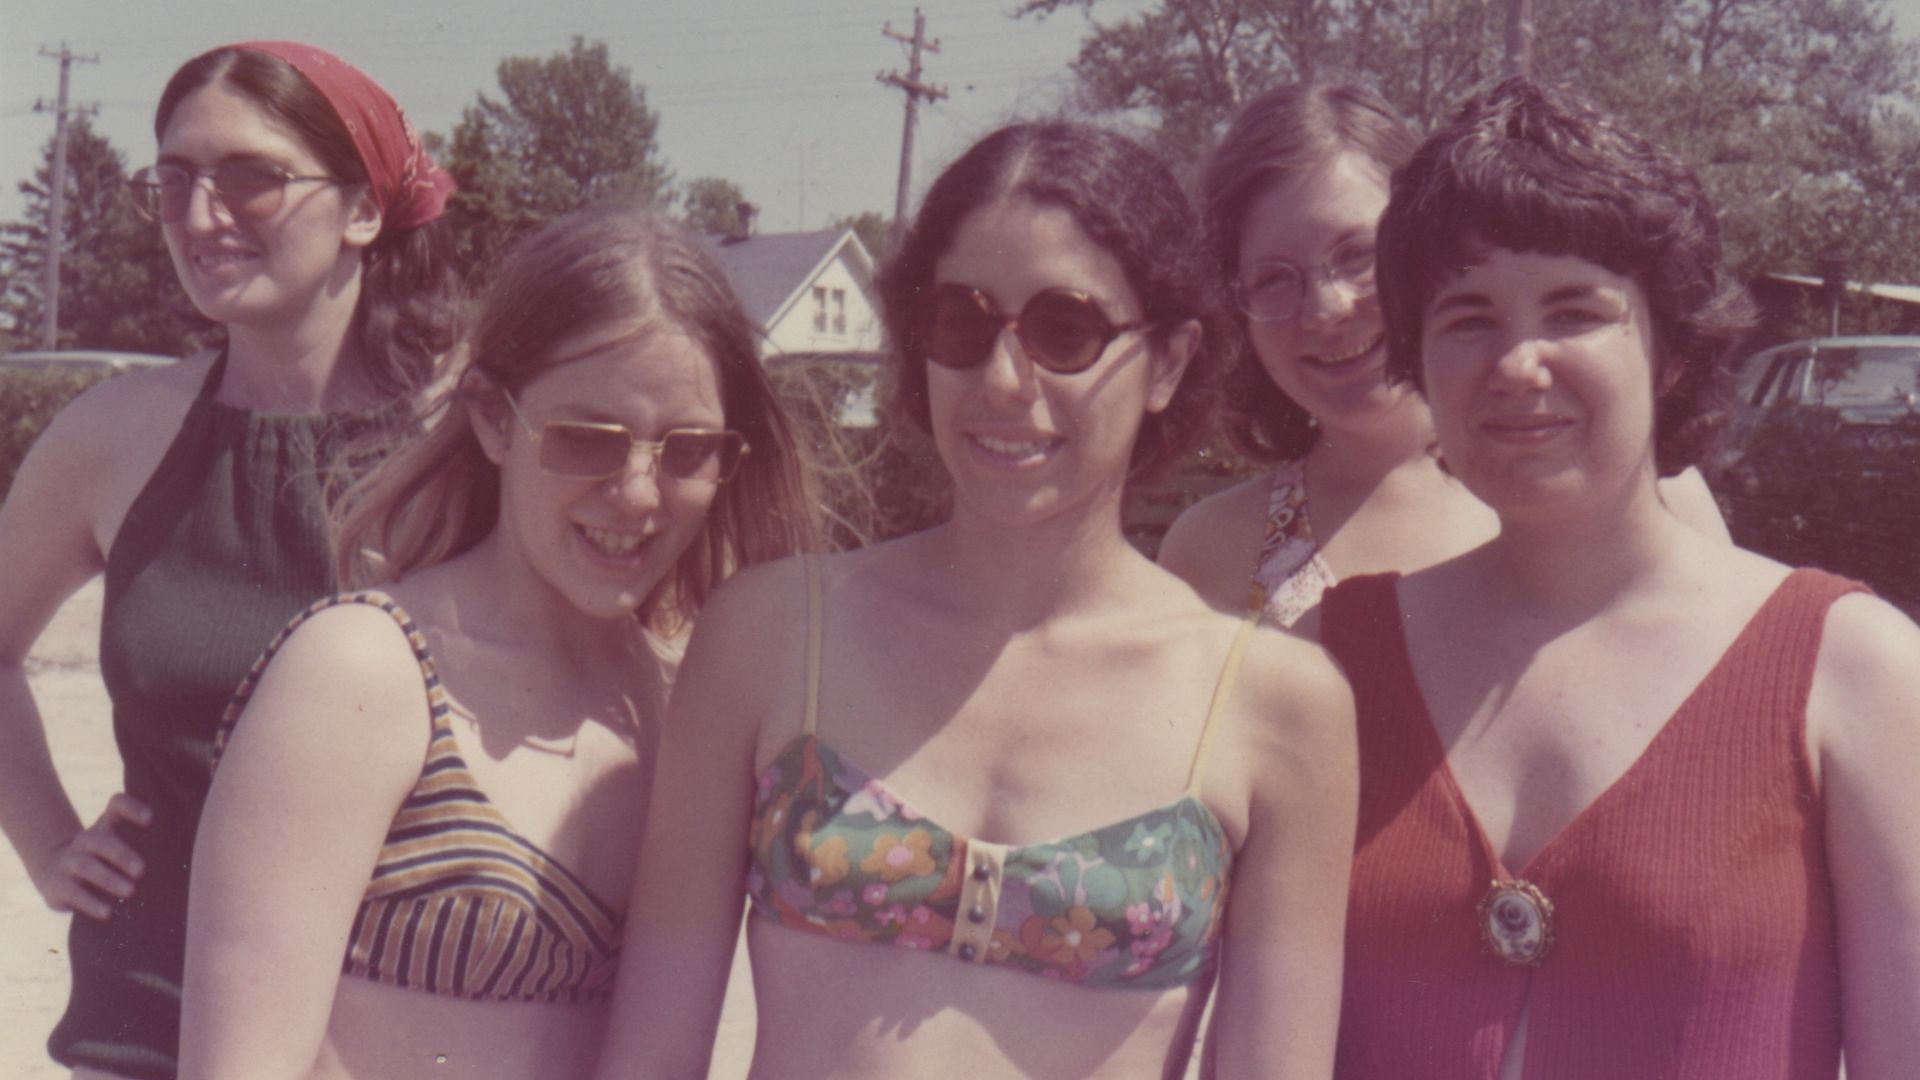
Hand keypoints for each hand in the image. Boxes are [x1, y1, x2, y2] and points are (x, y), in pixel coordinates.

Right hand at [36, 794, 151, 918]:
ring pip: (86, 867)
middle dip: (122, 855)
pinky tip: (107, 912)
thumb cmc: (106, 860)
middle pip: (102, 841)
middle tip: (142, 870)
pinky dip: (90, 903)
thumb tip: (191, 864)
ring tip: (130, 892)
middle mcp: (87, 840)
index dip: (131, 808)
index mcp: (107, 826)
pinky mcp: (58, 885)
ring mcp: (69, 861)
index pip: (117, 806)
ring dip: (109, 879)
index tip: (150, 819)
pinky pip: (72, 892)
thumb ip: (149, 846)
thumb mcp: (122, 846)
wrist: (57, 874)